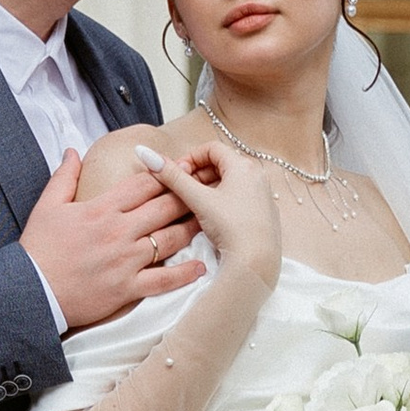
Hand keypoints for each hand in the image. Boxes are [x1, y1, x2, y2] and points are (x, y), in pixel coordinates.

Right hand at [20, 151, 206, 332]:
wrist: (31, 292)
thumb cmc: (38, 250)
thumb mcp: (46, 207)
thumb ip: (64, 177)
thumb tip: (72, 151)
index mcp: (100, 209)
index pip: (142, 184)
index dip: (166, 174)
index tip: (182, 168)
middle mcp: (118, 231)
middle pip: (163, 207)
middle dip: (188, 195)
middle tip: (207, 189)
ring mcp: (125, 260)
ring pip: (169, 239)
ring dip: (192, 228)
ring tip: (210, 221)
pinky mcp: (127, 287)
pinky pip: (163, 279)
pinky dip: (183, 273)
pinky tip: (199, 266)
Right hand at [153, 139, 282, 291]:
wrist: (256, 261)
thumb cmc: (231, 227)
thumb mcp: (198, 199)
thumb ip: (172, 176)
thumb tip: (145, 153)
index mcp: (244, 165)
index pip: (211, 148)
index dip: (189, 158)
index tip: (176, 174)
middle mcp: (257, 175)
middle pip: (220, 164)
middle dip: (197, 175)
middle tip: (182, 191)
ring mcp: (263, 195)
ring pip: (229, 182)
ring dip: (208, 189)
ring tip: (193, 205)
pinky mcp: (264, 213)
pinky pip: (239, 197)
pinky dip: (222, 201)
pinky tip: (212, 218)